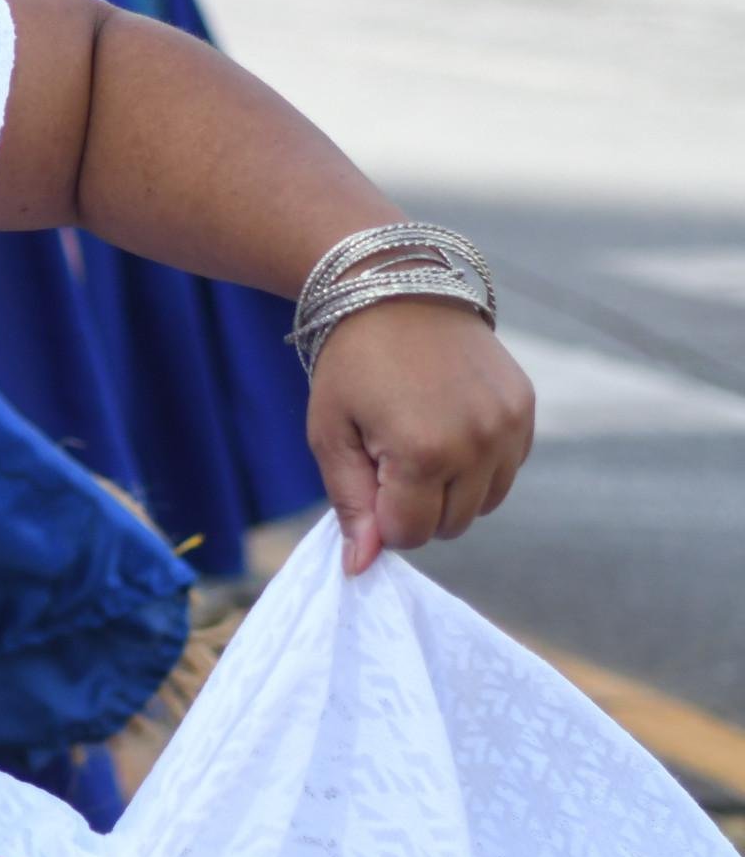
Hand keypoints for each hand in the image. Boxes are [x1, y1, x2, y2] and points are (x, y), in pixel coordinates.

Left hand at [304, 300, 535, 574]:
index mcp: (424, 451)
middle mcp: (478, 442)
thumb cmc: (350, 365)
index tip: (366, 478)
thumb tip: (362, 568)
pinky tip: (447, 424)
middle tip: (387, 453)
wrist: (395, 288)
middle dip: (414, 506)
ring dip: (450, 490)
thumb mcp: (330, 433)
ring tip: (417, 439)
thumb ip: (350, 504)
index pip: (410, 534)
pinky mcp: (525, 410)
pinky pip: (506, 470)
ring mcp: (509, 426)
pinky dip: (478, 465)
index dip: (380, 519)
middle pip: (450, 525)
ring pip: (484, 505)